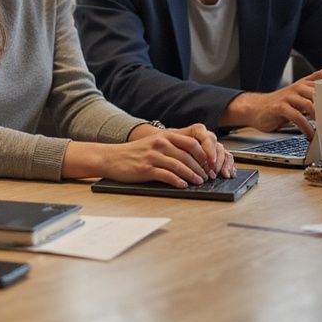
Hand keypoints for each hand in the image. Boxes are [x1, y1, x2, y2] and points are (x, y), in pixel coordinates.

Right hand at [64, 124, 233, 187]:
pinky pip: (167, 176)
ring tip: (199, 183)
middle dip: (202, 168)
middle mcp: (160, 143)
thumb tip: (194, 159)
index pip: (192, 143)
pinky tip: (184, 186)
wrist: (111, 158)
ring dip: (192, 176)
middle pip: (188, 156)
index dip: (205, 155)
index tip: (210, 165)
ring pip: (180, 166)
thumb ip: (172, 146)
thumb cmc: (135, 153)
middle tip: (209, 177)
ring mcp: (153, 156)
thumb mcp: (154, 143)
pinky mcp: (146, 169)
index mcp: (164, 136)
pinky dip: (178, 181)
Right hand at [221, 69, 321, 138]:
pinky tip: (309, 134)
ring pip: (308, 105)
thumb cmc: (280, 103)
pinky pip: (296, 117)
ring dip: (318, 118)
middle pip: (318, 93)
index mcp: (303, 84)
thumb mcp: (297, 92)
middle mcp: (296, 88)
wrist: (256, 108)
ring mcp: (287, 97)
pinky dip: (305, 127)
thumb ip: (313, 84)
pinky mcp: (279, 107)